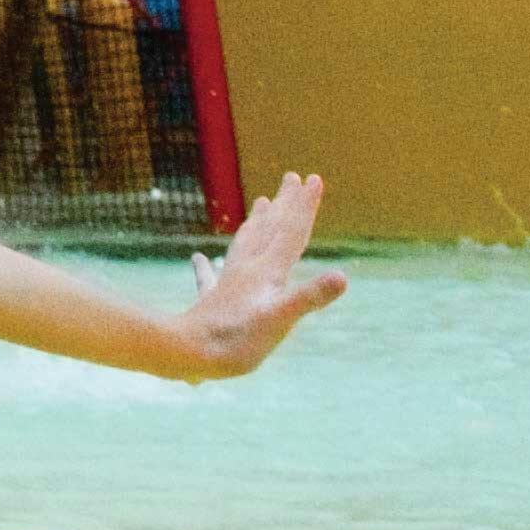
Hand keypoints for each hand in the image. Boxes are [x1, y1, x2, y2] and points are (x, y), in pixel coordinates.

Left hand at [170, 170, 346, 378]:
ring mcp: (227, 284)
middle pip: (270, 230)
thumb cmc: (236, 341)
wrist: (186, 353)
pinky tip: (198, 258)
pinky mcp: (211, 303)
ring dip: (256, 223)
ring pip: (245, 244)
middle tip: (292, 176)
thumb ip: (310, 297)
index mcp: (266, 271)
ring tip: (260, 203)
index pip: (291, 232)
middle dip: (284, 204)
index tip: (315, 178)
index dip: (305, 206)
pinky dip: (207, 266)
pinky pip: (210, 278)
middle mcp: (246, 270)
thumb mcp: (280, 321)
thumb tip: (342, 276)